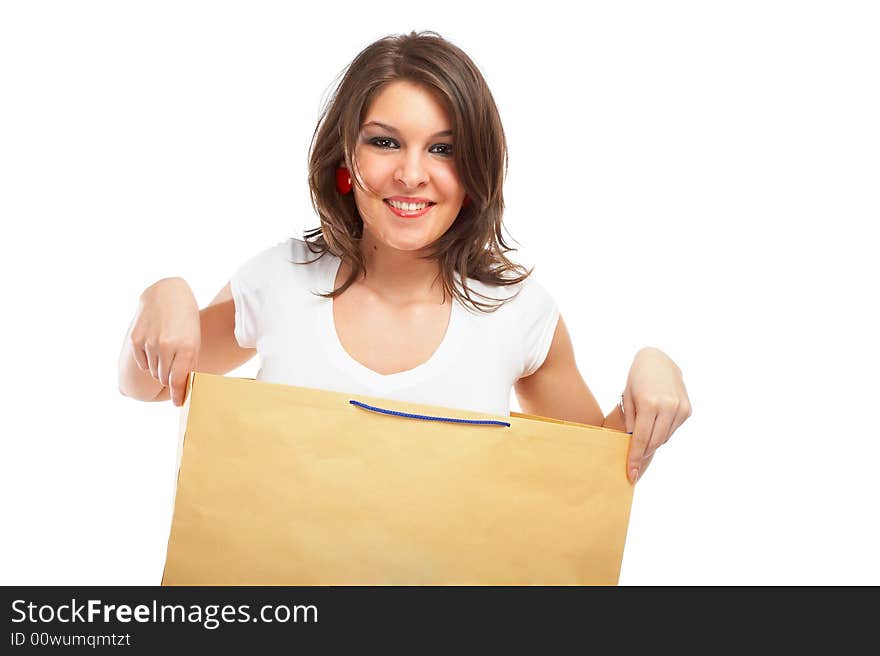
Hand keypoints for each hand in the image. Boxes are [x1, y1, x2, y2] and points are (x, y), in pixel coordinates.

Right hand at [129, 277, 200, 405]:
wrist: (167, 293)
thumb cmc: (186, 320)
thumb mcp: (194, 340)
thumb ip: (188, 364)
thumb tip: (180, 388)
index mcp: (187, 346)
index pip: (179, 380)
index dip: (179, 394)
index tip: (179, 403)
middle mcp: (166, 345)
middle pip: (164, 378)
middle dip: (169, 380)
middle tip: (172, 373)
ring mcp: (149, 342)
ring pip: (152, 371)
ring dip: (158, 368)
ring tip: (165, 353)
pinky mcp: (135, 338)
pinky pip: (141, 363)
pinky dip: (147, 361)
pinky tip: (154, 348)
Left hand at [622, 347, 691, 482]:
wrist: (657, 359)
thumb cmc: (636, 379)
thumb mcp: (627, 399)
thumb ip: (631, 423)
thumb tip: (633, 445)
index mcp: (650, 404)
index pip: (641, 440)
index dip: (635, 458)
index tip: (631, 474)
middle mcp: (668, 407)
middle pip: (655, 442)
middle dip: (644, 455)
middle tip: (634, 467)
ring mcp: (680, 408)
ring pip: (665, 438)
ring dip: (653, 442)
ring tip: (642, 440)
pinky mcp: (688, 409)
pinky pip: (673, 429)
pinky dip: (663, 431)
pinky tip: (656, 424)